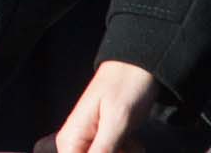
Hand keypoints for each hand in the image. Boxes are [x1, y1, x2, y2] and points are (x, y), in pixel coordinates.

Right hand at [35, 60, 158, 152]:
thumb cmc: (125, 88)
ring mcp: (90, 141)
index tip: (114, 149)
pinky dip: (126, 151)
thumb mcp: (116, 122)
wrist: (140, 67)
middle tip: (127, 146)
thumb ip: (102, 151)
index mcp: (71, 139)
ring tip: (132, 143)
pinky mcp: (104, 140)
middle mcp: (75, 142)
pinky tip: (133, 141)